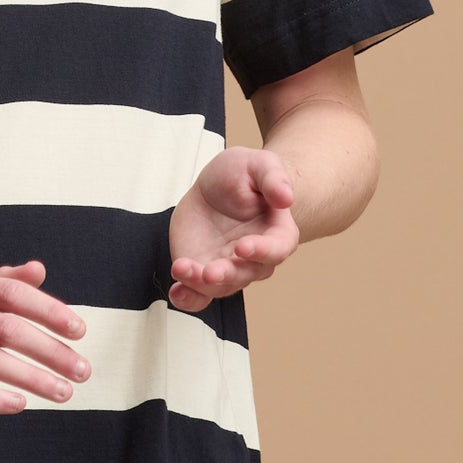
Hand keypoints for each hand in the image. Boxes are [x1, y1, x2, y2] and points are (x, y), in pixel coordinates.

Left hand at [168, 148, 298, 312]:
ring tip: (181, 269)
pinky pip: (199, 293)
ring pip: (220, 285)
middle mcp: (256, 258)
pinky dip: (188, 298)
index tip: (243, 247)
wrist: (217, 185)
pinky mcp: (204, 270)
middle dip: (227, 274)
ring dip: (200, 284)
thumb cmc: (245, 174)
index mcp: (278, 233)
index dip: (262, 251)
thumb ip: (274, 178)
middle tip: (210, 271)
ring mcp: (230, 267)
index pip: (277, 249)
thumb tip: (286, 197)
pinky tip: (176, 293)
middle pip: (246, 274)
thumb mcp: (260, 164)